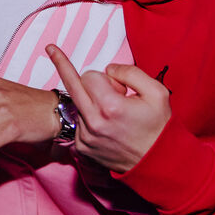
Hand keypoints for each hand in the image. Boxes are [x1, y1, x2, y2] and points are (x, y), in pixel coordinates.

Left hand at [46, 44, 171, 172]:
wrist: (158, 163)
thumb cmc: (159, 127)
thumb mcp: (157, 92)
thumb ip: (130, 72)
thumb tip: (109, 69)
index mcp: (110, 106)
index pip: (88, 75)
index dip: (105, 77)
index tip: (114, 83)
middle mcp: (93, 122)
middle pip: (72, 86)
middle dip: (73, 73)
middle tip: (55, 51)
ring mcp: (85, 137)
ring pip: (77, 104)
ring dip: (92, 103)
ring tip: (115, 114)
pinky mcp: (82, 147)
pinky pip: (78, 123)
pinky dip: (90, 120)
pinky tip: (107, 127)